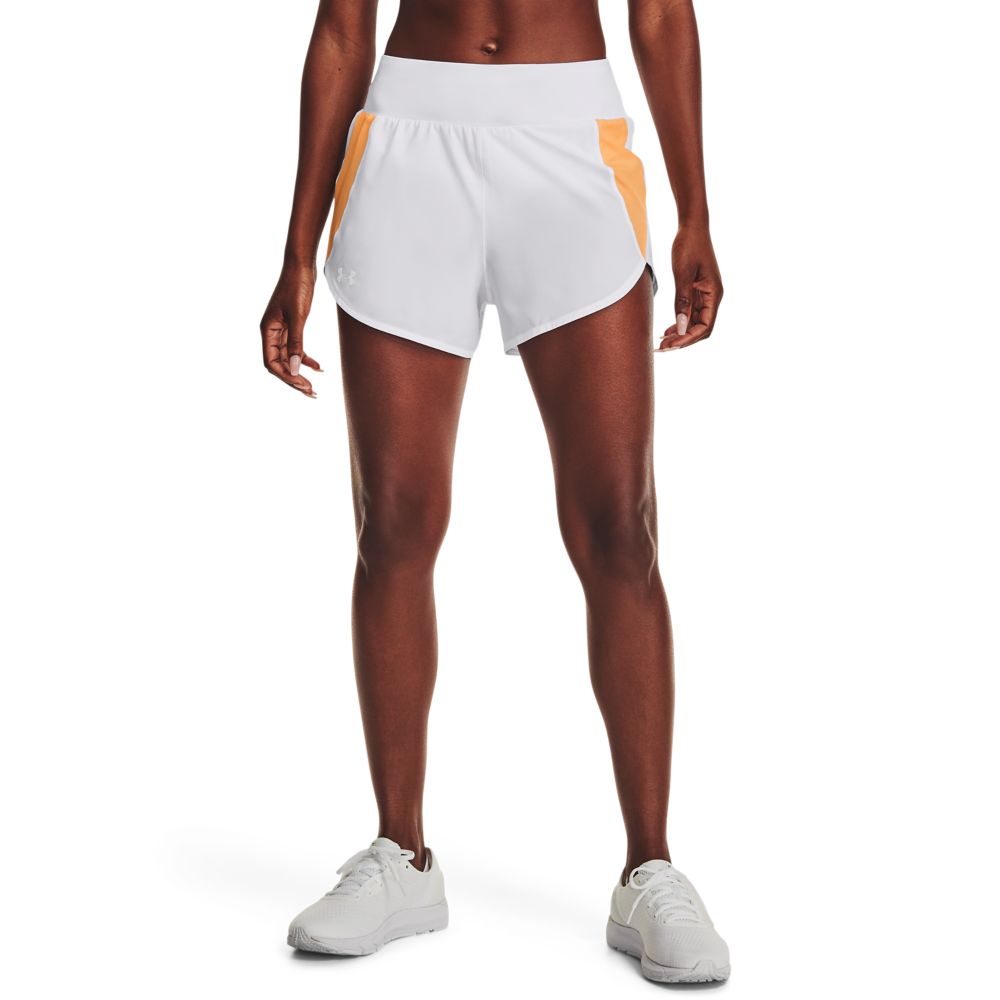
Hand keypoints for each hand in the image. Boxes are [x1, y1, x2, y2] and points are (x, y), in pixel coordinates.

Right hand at [260, 259, 322, 395]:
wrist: (301, 266)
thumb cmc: (297, 287)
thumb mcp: (298, 316)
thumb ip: (296, 343)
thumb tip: (294, 369)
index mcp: (267, 330)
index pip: (271, 362)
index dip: (286, 376)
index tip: (303, 385)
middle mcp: (271, 332)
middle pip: (279, 364)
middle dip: (294, 380)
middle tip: (311, 393)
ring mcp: (281, 330)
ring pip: (288, 359)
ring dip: (300, 373)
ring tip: (314, 388)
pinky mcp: (292, 326)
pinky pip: (296, 348)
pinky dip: (306, 359)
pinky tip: (319, 368)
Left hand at [656, 224, 723, 350]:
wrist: (691, 226)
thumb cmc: (688, 246)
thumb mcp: (682, 274)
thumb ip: (682, 301)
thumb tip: (681, 327)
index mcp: (714, 294)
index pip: (704, 327)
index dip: (687, 339)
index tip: (670, 345)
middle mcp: (712, 297)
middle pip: (700, 329)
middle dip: (682, 340)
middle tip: (661, 348)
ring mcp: (705, 294)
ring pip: (694, 323)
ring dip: (679, 334)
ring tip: (661, 342)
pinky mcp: (697, 291)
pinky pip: (690, 313)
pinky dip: (679, 323)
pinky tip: (666, 330)